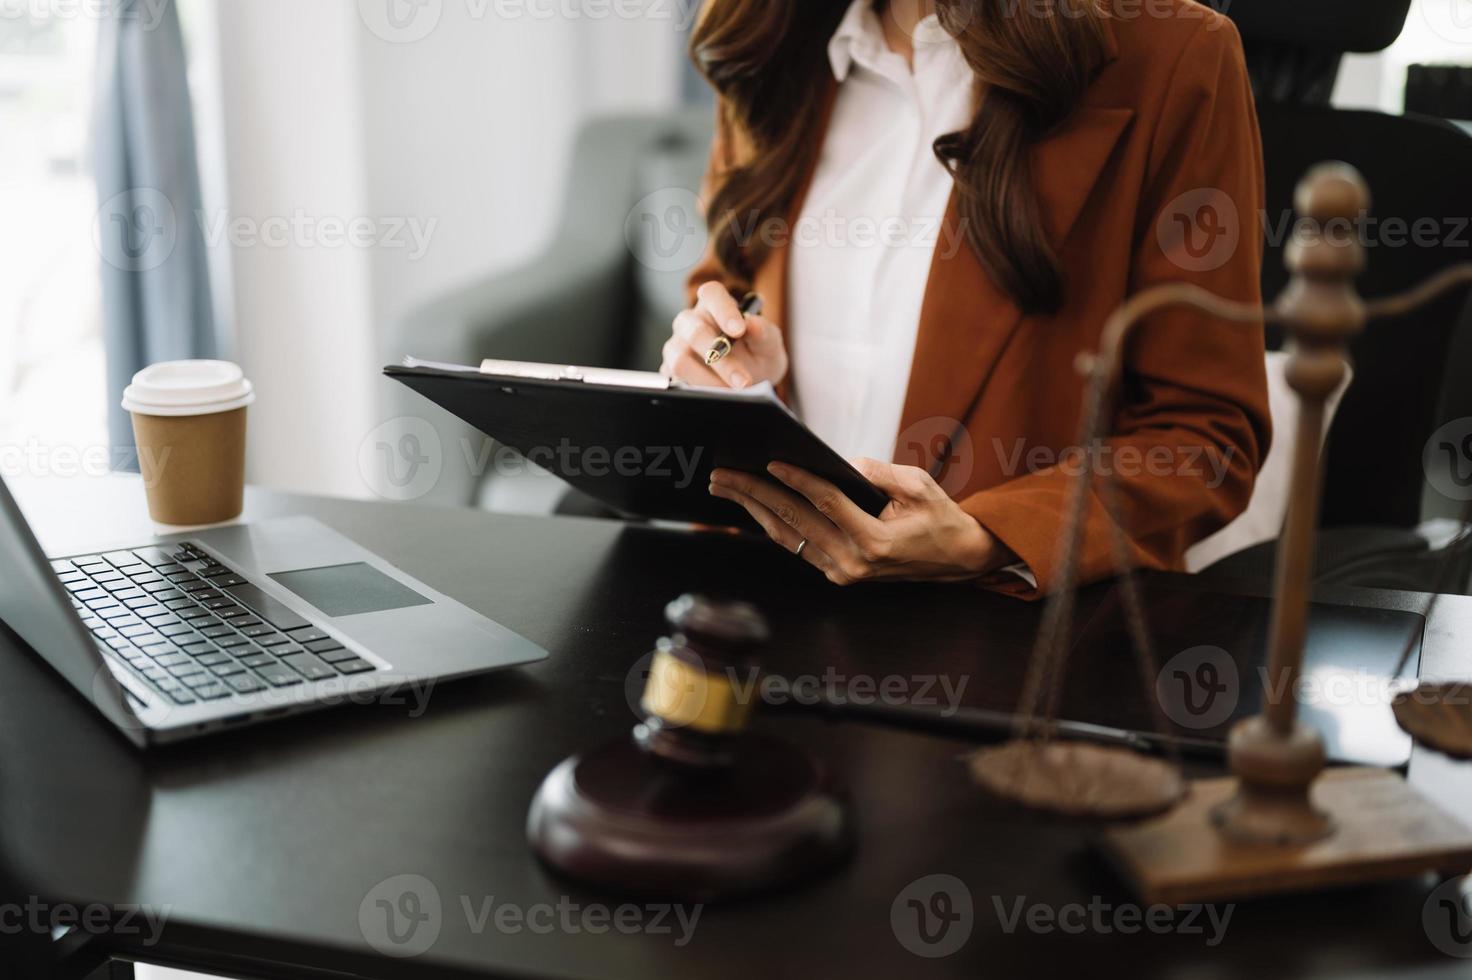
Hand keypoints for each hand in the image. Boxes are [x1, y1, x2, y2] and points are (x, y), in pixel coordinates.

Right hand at [661, 282, 788, 389]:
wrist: (749, 382)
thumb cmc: (758, 355)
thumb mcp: (769, 345)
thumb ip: (764, 333)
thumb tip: (752, 324)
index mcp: (714, 305)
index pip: (711, 293)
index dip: (723, 309)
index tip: (739, 330)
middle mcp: (690, 322)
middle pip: (695, 330)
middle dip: (721, 359)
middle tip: (744, 381)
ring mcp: (676, 347)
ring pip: (680, 359)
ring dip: (708, 380)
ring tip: (732, 394)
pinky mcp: (669, 372)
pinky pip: (675, 381)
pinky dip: (697, 392)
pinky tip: (716, 399)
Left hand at [708, 458, 1012, 584]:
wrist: (955, 558)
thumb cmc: (939, 516)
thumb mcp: (919, 485)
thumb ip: (879, 472)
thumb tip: (841, 462)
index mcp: (875, 541)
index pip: (826, 504)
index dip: (797, 480)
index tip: (769, 461)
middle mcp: (853, 562)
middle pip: (795, 520)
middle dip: (755, 494)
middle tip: (723, 474)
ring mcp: (842, 572)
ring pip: (787, 536)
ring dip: (753, 509)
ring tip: (726, 486)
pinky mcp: (836, 573)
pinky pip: (797, 545)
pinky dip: (771, 523)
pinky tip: (750, 504)